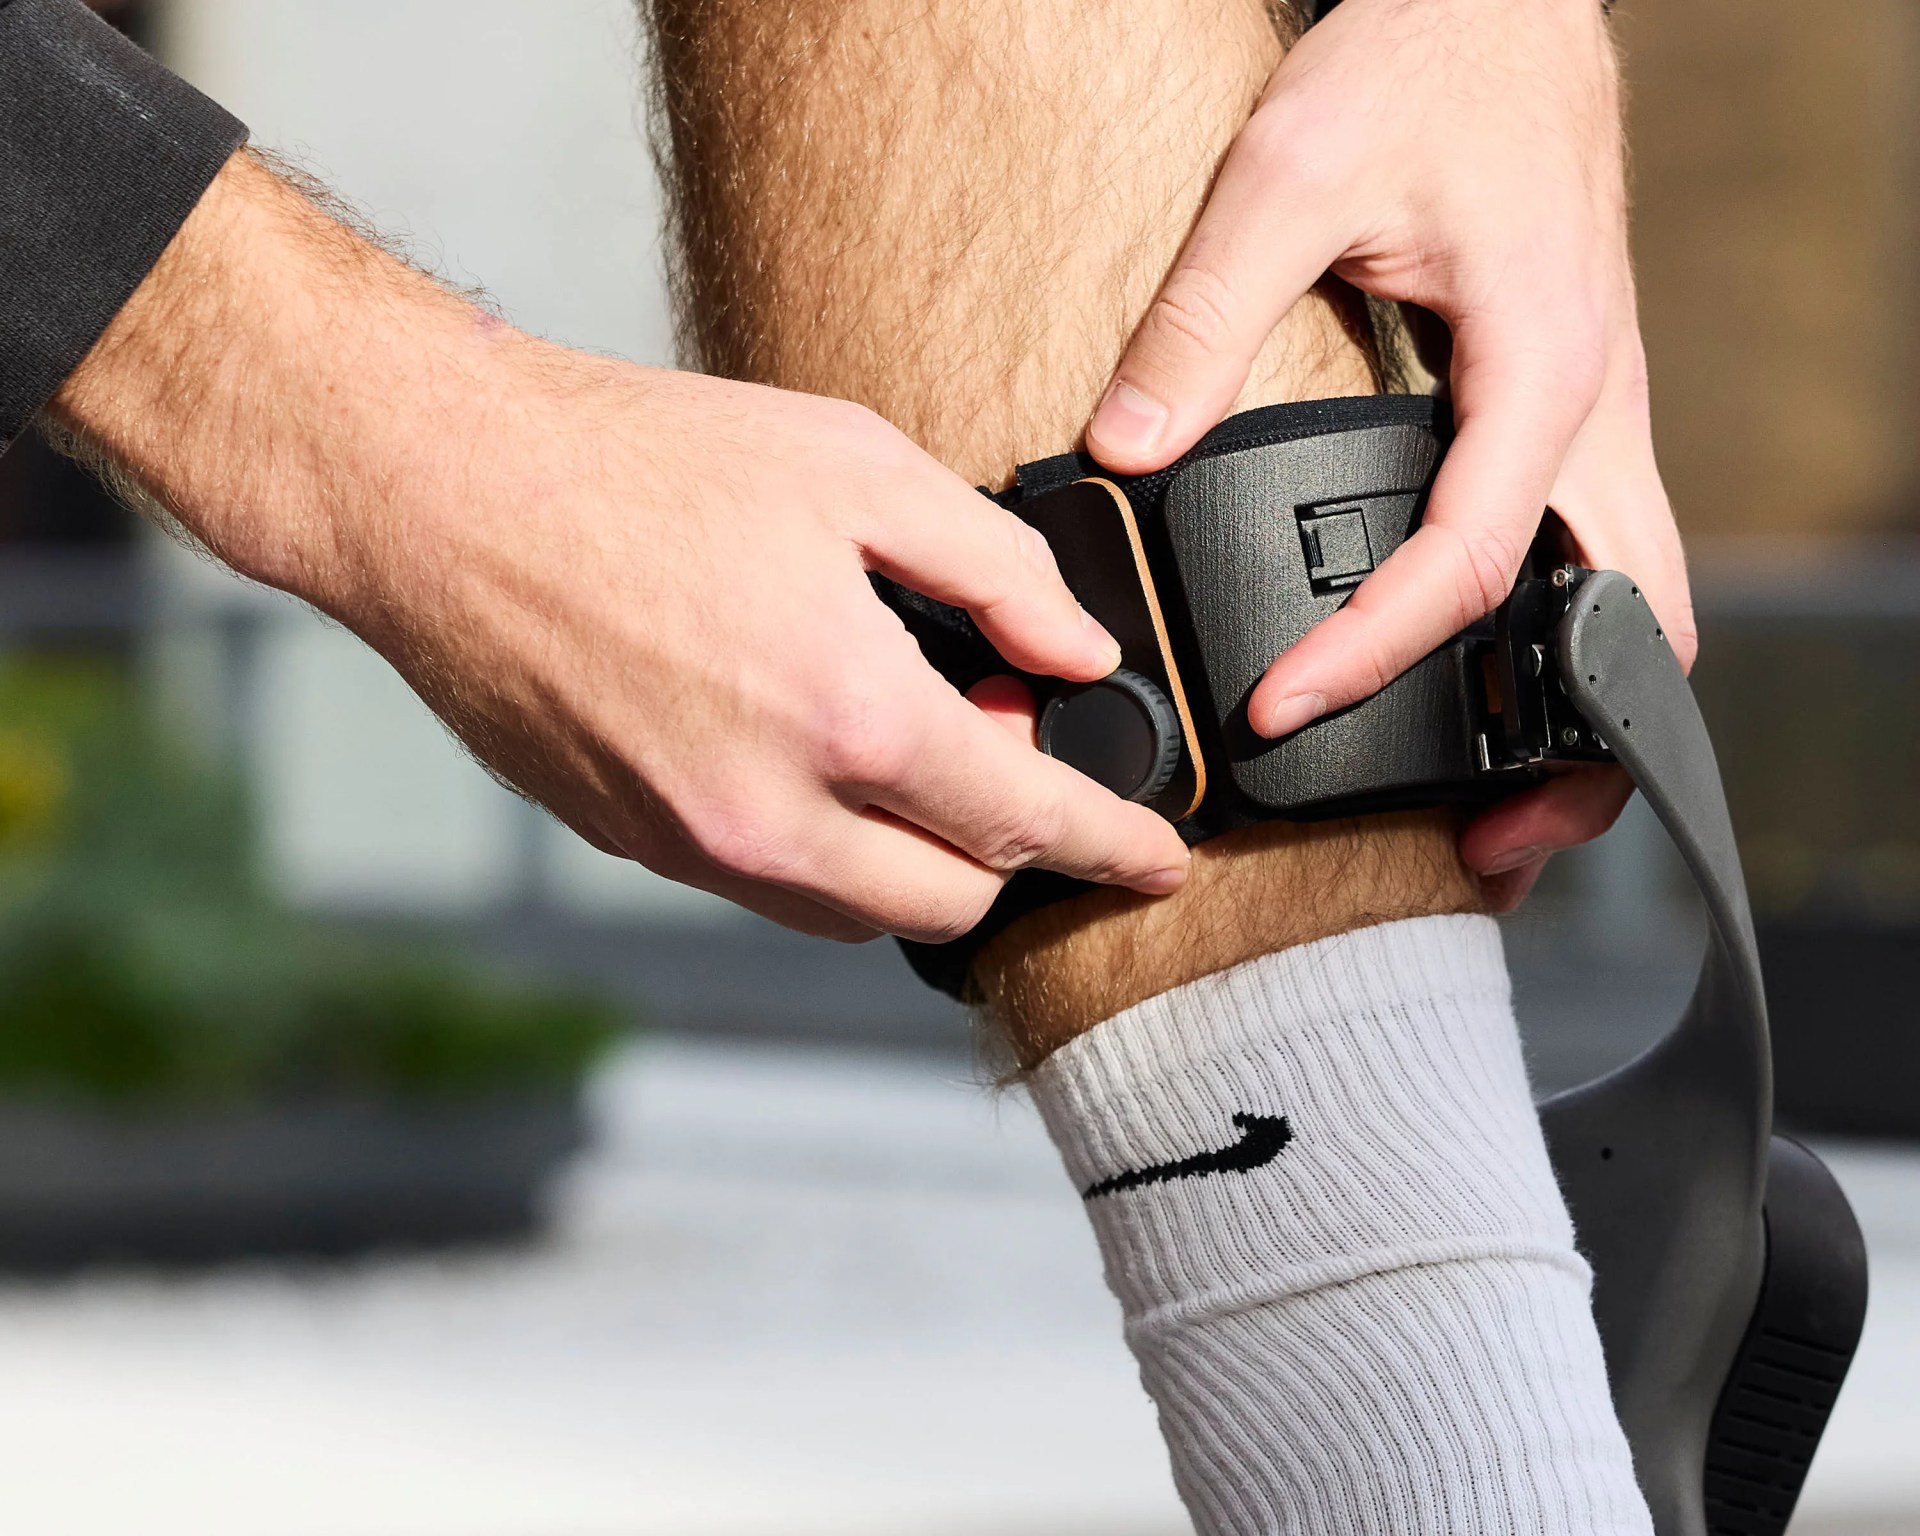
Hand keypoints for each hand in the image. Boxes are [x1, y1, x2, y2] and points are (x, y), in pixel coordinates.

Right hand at [53, 154, 1190, 941]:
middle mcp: (770, 813)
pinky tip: (805, 746)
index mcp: (846, 712)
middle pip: (950, 902)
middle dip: (1008, 847)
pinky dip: (823, 847)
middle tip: (994, 739)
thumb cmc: (641, 462)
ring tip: (893, 735)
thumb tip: (1079, 652)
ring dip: (911, 854)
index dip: (1114, 847)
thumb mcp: (855, 468)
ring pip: (856, 912)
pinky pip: (768, 887)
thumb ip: (996, 571)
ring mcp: (693, 845)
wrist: (447, 493)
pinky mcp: (633, 845)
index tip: (1158, 862)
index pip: (1025, 822)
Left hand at [1085, 0, 1693, 881]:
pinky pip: (1591, 552)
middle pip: (1628, 628)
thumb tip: (1124, 446)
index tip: (1279, 714)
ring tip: (1494, 804)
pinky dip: (1555, 638)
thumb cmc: (1427, 63)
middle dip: (1566, 752)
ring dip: (1578, 710)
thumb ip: (1202, 319)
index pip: (1467, 564)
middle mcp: (1593, 414)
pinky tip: (1478, 668)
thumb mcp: (1292, 175)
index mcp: (1542, 372)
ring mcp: (1596, 418)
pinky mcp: (1571, 410)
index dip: (1373, 658)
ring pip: (1634, 602)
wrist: (1503, 4)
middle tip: (1477, 847)